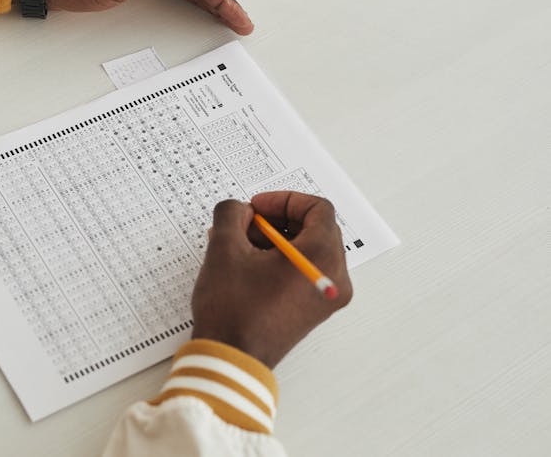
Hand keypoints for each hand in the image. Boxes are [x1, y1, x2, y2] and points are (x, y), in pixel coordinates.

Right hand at [191, 192, 352, 367]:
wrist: (231, 359)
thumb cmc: (233, 311)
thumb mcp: (224, 249)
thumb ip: (231, 214)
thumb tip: (239, 210)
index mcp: (322, 258)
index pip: (318, 209)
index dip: (284, 200)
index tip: (257, 207)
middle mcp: (335, 277)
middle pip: (316, 229)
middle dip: (277, 221)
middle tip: (246, 224)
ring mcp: (326, 296)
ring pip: (308, 250)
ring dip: (275, 240)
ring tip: (239, 245)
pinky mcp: (314, 310)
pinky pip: (304, 271)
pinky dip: (280, 260)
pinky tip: (247, 264)